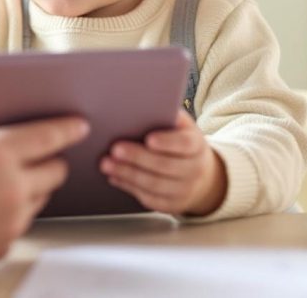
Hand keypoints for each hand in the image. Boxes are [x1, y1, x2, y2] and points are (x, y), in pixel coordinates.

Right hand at [0, 109, 88, 276]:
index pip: (47, 136)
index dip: (68, 128)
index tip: (80, 124)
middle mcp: (13, 185)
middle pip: (56, 169)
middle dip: (52, 159)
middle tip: (38, 153)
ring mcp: (13, 217)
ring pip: (43, 195)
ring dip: (34, 184)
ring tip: (9, 178)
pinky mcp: (7, 241)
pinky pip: (24, 219)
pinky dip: (16, 208)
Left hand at [100, 110, 226, 215]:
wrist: (200, 174)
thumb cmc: (181, 141)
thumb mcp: (181, 126)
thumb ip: (166, 114)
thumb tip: (141, 100)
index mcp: (196, 145)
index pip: (185, 144)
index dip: (168, 142)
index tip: (148, 139)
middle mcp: (194, 169)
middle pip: (166, 166)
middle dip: (138, 158)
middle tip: (115, 149)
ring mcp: (184, 190)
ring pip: (155, 185)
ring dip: (128, 174)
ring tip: (106, 164)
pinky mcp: (171, 205)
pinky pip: (149, 198)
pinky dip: (129, 187)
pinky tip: (114, 177)